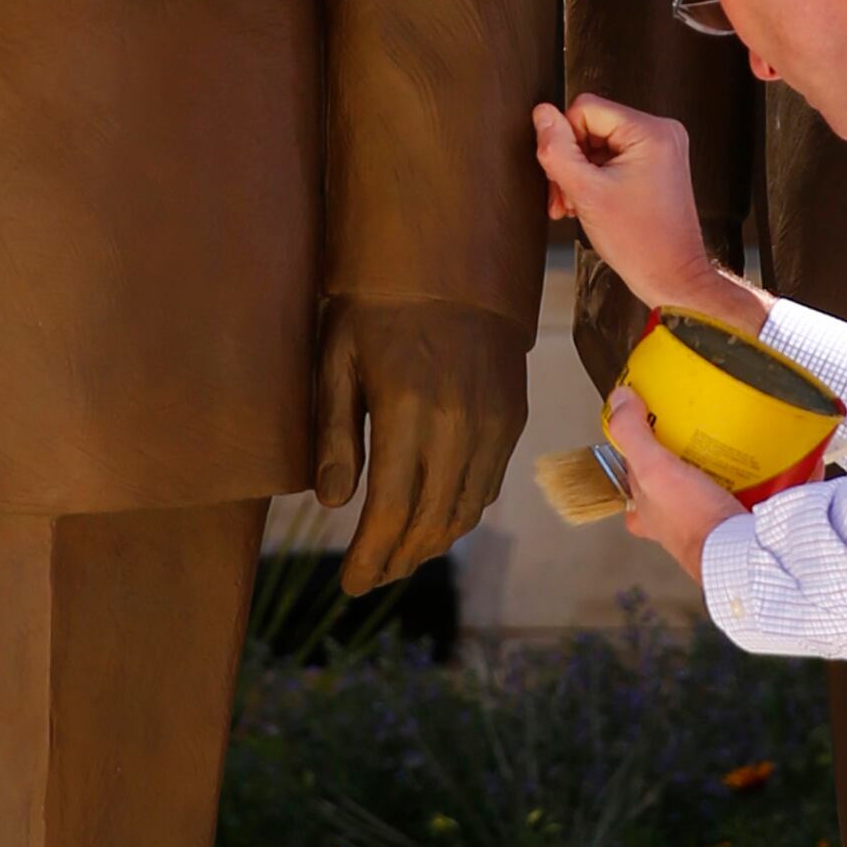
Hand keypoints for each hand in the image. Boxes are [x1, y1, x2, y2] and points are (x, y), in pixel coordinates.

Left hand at [313, 298, 528, 595]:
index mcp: (407, 411)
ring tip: (397, 558)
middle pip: (430, 522)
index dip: (371, 556)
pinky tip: (433, 522)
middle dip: (398, 560)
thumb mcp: (336, 359)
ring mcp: (493, 424)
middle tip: (370, 578)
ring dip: (430, 545)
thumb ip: (334, 434)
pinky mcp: (511, 419)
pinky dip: (460, 515)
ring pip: (465, 511)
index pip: (391, 510)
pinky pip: (488, 486)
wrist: (450, 263)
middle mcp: (458, 424)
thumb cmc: (375, 308)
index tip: (350, 584)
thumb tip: (334, 503)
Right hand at [533, 95, 754, 337]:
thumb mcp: (585, 192)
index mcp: (650, 131)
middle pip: (592, 125)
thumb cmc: (640, 243)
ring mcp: (662, 148)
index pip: (585, 108)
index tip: (566, 176)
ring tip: (578, 204)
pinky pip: (615, 156)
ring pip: (600, 143)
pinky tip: (591, 203)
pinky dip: (597, 178)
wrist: (671, 276)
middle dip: (573, 161)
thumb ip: (558, 150)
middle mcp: (661, 131)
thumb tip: (542, 114)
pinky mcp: (658, 163)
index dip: (565, 140)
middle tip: (568, 197)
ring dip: (582, 173)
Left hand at [605, 383, 744, 579]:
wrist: (737, 551)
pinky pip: (732, 493)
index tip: (646, 427)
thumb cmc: (692, 521)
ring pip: (699, 488)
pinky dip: (740, 479)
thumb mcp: (653, 469)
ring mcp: (700, 522)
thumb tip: (620, 401)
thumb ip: (633, 435)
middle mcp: (669, 520)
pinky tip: (751, 463)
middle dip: (675, 462)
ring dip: (709, 469)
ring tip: (722, 444)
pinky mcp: (729, 522)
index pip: (630, 476)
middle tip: (688, 438)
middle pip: (666, 483)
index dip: (634, 453)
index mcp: (644, 512)